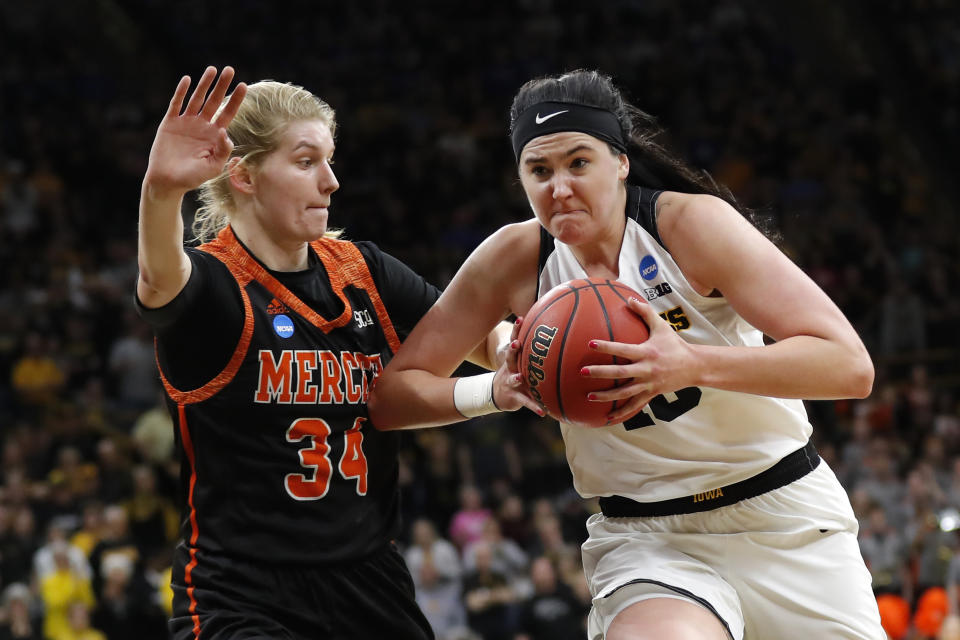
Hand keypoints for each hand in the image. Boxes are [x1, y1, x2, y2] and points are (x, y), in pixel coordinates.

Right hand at [144, 66, 246, 196]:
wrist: (168, 182)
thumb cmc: (192, 178)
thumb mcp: (213, 167)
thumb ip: (222, 151)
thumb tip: (225, 132)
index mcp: (214, 135)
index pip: (228, 113)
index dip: (235, 100)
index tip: (244, 85)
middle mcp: (201, 126)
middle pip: (214, 101)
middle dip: (222, 86)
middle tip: (230, 70)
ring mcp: (185, 123)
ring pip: (196, 99)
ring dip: (204, 84)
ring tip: (212, 69)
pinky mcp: (169, 123)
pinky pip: (176, 104)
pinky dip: (181, 92)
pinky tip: (187, 80)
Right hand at [493, 316, 544, 415]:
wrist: (496, 394)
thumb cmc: (515, 374)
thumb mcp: (522, 362)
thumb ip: (536, 352)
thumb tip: (560, 335)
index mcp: (515, 358)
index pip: (514, 340)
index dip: (517, 330)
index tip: (521, 319)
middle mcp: (510, 368)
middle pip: (510, 357)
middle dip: (513, 350)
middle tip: (516, 344)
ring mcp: (510, 382)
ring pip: (513, 378)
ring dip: (516, 377)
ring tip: (520, 377)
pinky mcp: (514, 396)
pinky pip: (525, 401)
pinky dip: (534, 406)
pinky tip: (543, 412)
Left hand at [581, 297, 697, 422]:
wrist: (694, 366)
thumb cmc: (674, 344)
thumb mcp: (661, 326)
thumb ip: (645, 312)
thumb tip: (629, 298)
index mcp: (647, 352)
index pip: (623, 349)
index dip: (607, 347)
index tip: (590, 344)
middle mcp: (647, 369)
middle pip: (621, 373)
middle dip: (601, 373)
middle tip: (583, 372)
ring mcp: (649, 383)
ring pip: (625, 392)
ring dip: (607, 396)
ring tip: (589, 396)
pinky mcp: (652, 394)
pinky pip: (635, 405)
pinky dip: (622, 412)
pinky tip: (608, 416)